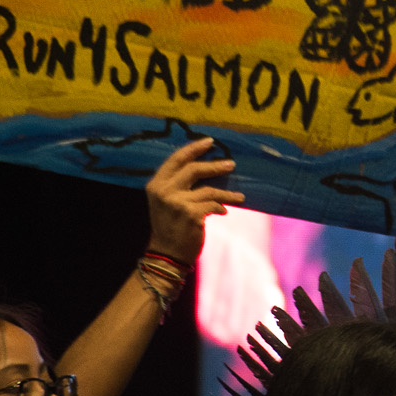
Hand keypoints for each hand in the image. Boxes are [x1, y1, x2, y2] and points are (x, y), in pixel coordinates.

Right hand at [145, 138, 243, 261]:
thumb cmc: (170, 226)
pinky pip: (214, 204)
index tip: (210, 142)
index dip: (193, 148)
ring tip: (239, 196)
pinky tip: (223, 211)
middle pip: (194, 169)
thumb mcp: (166, 202)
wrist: (167, 254)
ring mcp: (177, 203)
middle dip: (215, 166)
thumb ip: (178, 184)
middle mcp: (164, 191)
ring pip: (210, 190)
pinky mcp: (192, 214)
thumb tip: (205, 167)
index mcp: (156, 185)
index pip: (176, 160)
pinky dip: (221, 207)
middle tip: (231, 164)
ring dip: (227, 194)